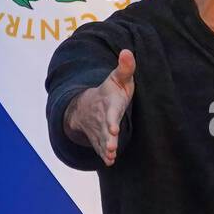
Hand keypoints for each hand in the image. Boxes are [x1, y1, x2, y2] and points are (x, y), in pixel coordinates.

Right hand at [64, 49, 135, 165]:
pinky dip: (104, 155)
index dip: (112, 122)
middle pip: (105, 130)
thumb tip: (127, 51)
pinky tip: (109, 161)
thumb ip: (125, 68)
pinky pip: (100, 147)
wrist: (86, 105)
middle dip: (108, 139)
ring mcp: (99, 130)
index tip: (114, 129)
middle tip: (112, 147)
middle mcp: (103, 118)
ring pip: (102, 141)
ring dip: (106, 149)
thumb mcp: (117, 78)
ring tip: (111, 156)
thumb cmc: (110, 91)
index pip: (111, 113)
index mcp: (109, 104)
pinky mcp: (99, 138)